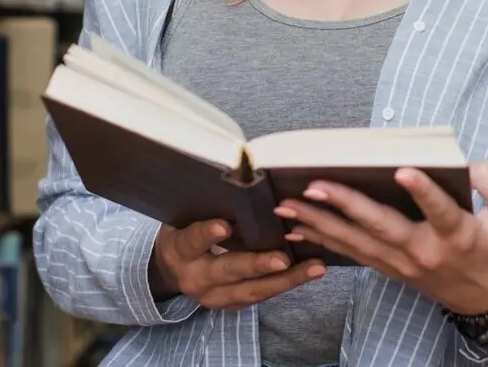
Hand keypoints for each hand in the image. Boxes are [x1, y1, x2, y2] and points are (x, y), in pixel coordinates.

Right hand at [149, 218, 325, 310]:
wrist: (173, 269)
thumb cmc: (185, 231)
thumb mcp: (185, 217)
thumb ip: (207, 208)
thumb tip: (240, 182)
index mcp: (179, 250)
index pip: (193, 240)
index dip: (207, 234)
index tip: (224, 225)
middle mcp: (195, 278)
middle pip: (228, 271)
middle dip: (257, 265)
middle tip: (282, 259)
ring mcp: (214, 296)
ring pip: (252, 290)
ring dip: (286, 280)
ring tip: (313, 268)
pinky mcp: (232, 304)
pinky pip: (261, 295)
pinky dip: (285, 284)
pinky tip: (308, 273)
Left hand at [273, 161, 487, 315]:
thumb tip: (466, 162)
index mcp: (459, 234)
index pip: (441, 211)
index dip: (424, 192)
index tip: (404, 170)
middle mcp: (426, 250)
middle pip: (382, 227)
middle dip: (346, 204)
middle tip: (314, 184)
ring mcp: (404, 263)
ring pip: (358, 242)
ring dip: (321, 222)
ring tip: (289, 205)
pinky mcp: (391, 269)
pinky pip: (353, 253)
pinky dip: (324, 239)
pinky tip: (299, 226)